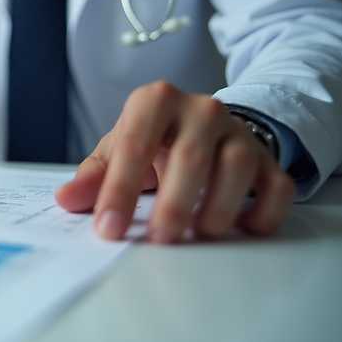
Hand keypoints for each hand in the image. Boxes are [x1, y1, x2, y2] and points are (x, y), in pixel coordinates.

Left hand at [54, 81, 295, 242]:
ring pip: (237, 169)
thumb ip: (93, 176)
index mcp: (155, 101)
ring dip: (218, 210)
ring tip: (198, 235)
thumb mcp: (117, 149)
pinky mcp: (267, 158)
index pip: (135, 145)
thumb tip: (65, 199)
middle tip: (159, 239)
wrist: (201, 125)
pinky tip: (242, 229)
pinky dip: (264, 214)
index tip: (108, 229)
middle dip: (173, 205)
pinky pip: (276, 186)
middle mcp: (200, 110)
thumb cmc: (152, 140)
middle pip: (190, 158)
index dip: (119, 190)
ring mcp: (238, 132)